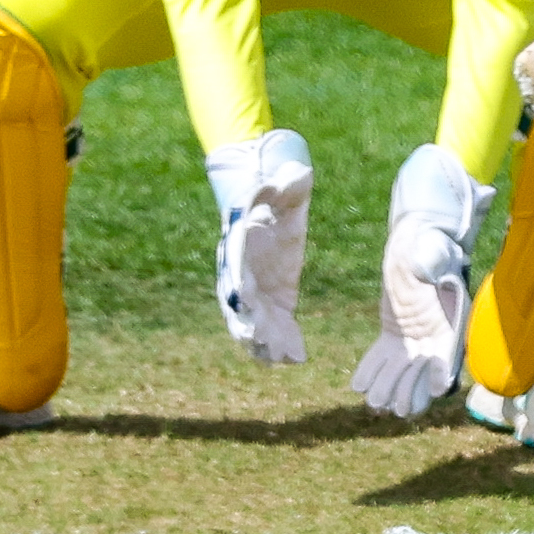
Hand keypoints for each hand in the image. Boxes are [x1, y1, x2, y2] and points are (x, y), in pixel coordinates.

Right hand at [204, 129, 313, 363]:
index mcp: (239, 244)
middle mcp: (240, 272)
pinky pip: (272, 328)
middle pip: (238, 304)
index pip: (234, 266)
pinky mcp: (272, 303)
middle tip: (259, 339)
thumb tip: (299, 176)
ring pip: (251, 323)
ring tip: (279, 358)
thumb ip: (289, 184)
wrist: (274, 205)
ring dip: (262, 342)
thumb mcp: (287, 186)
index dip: (238, 284)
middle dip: (247, 323)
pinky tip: (296, 358)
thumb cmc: (278, 192)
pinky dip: (280, 344)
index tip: (245, 299)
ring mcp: (254, 292)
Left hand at [349, 144, 496, 416]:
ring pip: (402, 369)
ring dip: (389, 386)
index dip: (443, 371)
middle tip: (396, 408)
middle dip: (411, 390)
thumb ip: (430, 263)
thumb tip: (421, 267)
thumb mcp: (433, 253)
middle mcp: (435, 332)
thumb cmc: (430, 245)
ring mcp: (414, 336)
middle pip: (424, 369)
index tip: (437, 390)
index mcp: (451, 317)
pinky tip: (358, 385)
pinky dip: (372, 370)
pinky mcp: (394, 333)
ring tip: (375, 403)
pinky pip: (383, 356)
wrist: (417, 242)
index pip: (450, 350)